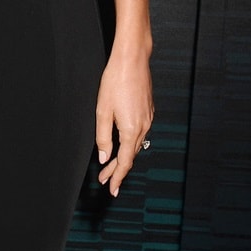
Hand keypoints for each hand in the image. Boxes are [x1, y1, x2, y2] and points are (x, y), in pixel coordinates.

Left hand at [95, 53, 153, 196]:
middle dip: (117, 169)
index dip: (117, 177)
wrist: (133, 60)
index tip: (111, 189)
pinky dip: (130, 142)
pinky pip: (140, 132)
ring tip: (110, 164)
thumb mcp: (102, 111)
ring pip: (136, 144)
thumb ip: (103, 137)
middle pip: (131, 155)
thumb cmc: (115, 81)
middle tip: (104, 180)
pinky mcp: (149, 110)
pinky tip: (122, 142)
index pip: (125, 162)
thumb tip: (104, 157)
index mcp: (131, 129)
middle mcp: (143, 126)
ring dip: (124, 156)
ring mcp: (148, 118)